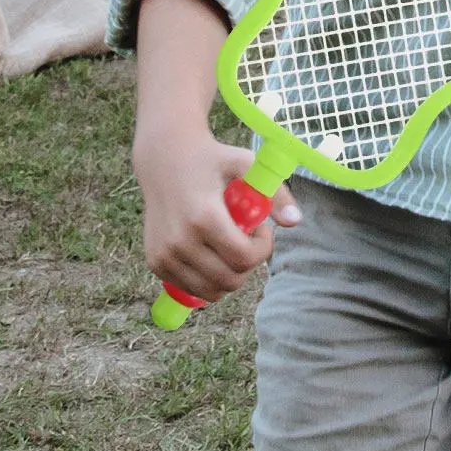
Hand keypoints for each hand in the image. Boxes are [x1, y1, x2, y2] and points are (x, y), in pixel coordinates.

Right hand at [135, 126, 301, 302]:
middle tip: (245, 236)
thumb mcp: (245, 165)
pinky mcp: (155, 262)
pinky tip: (210, 250)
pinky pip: (191, 288)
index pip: (244, 259)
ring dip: (229, 274)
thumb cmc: (212, 160)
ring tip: (228, 244)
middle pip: (230, 280)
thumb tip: (295, 221)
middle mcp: (180, 241)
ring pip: (211, 291)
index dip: (262, 247)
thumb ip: (275, 193)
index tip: (261, 227)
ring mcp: (164, 254)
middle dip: (248, 263)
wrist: (164, 158)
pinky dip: (208, 278)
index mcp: (204, 218)